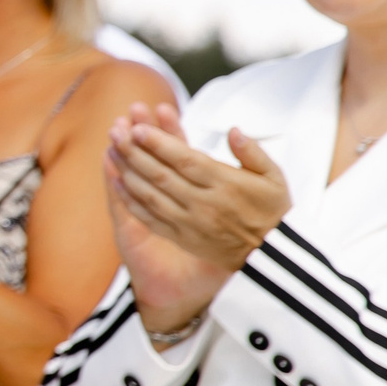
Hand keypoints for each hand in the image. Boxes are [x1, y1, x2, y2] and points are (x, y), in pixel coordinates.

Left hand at [104, 102, 287, 335]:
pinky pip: (150, 218)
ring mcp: (191, 223)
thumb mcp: (274, 178)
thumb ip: (252, 152)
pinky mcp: (182, 238)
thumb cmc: (274, 211)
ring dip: (127, 171)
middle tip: (115, 132)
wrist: (274, 257)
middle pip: (161, 174)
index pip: (185, 160)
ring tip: (111, 150)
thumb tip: (232, 130)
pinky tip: (117, 182)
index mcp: (227, 184)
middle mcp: (205, 204)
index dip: (158, 143)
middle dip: (134, 151)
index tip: (137, 127)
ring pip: (151, 195)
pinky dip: (131, 200)